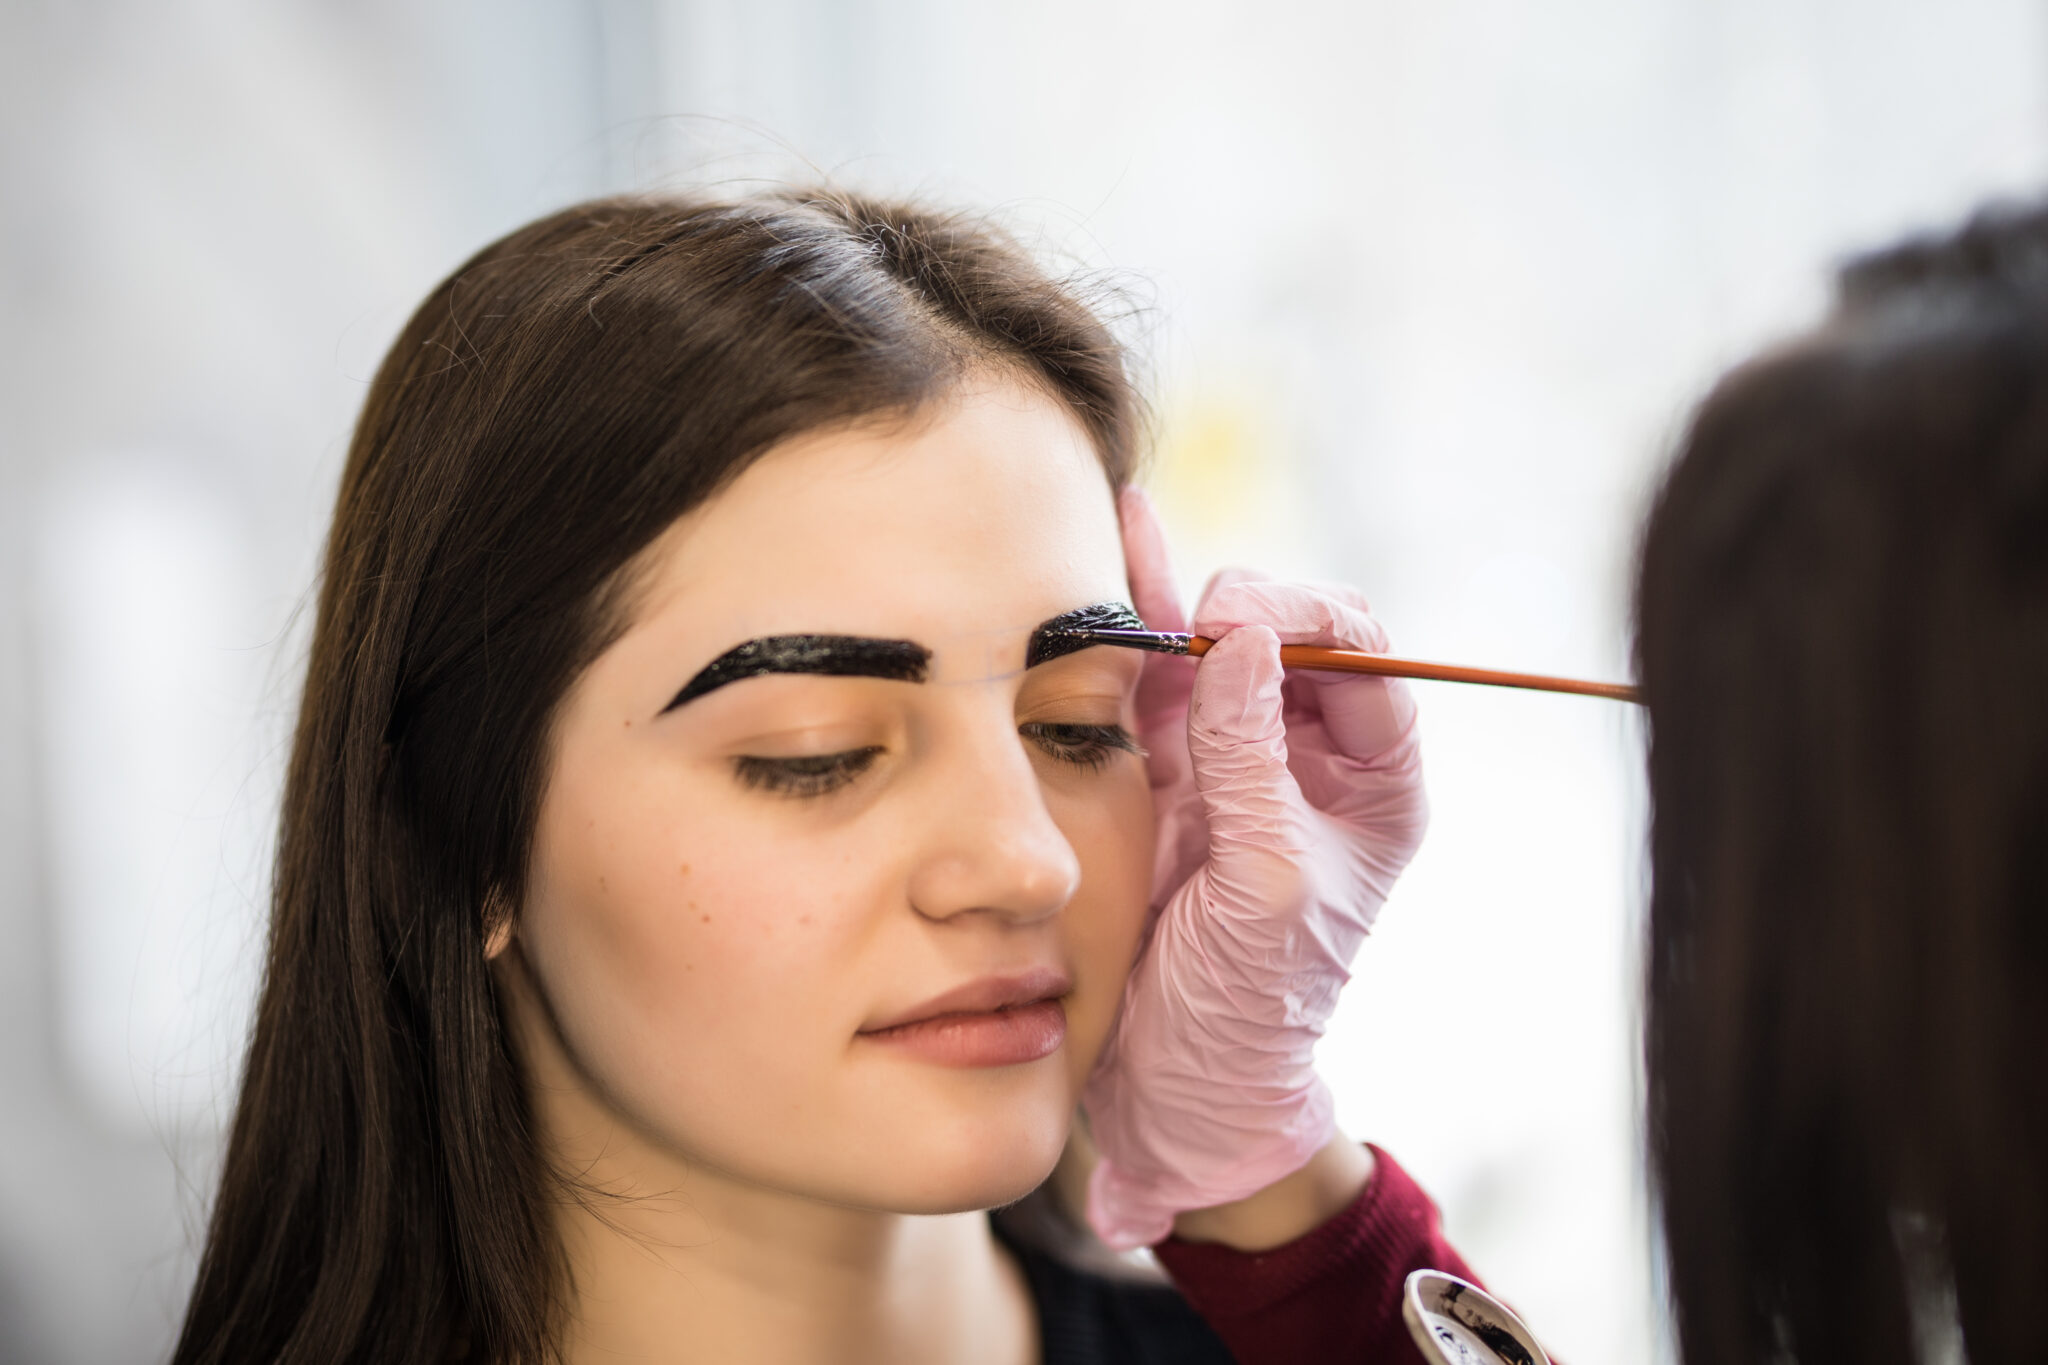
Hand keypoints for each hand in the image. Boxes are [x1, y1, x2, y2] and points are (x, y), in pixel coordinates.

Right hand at [1081, 489, 1427, 1249]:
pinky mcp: (1162, 769)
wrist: (1182, 1085)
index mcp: (1375, 785)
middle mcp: (1308, 757)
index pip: (1365, 662)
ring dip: (1181, 599)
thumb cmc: (1251, 1006)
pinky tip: (1122, 532)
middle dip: (1251, 606)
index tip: (1249, 629)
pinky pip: (1154, 677)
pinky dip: (1139, 612)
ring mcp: (1232, 757)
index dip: (1314, 626)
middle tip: (1202, 618)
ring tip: (1131, 532)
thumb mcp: (1266, 887)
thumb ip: (1249, 764)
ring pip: (1217, 643)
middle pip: (1293, 633)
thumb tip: (1241, 640)